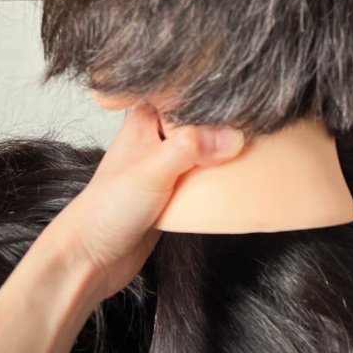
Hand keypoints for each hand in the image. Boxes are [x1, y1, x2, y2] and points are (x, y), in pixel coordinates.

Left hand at [52, 104, 244, 303]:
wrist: (91, 259)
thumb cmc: (108, 208)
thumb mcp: (153, 169)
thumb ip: (192, 146)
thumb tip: (235, 137)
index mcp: (148, 115)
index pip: (193, 94)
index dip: (222, 96)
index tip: (253, 100)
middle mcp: (158, 136)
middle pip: (205, 121)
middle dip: (230, 126)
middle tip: (261, 128)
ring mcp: (167, 164)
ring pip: (208, 150)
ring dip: (226, 155)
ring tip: (256, 152)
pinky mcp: (174, 191)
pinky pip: (206, 177)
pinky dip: (220, 179)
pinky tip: (237, 178)